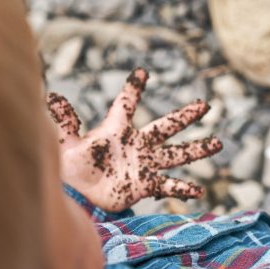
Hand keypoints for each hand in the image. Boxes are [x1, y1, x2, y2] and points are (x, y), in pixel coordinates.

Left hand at [45, 68, 221, 212]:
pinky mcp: (147, 184)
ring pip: (177, 154)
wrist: (79, 196)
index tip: (142, 72)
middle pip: (166, 127)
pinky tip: (199, 191)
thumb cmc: (72, 169)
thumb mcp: (68, 144)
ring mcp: (145, 164)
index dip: (134, 89)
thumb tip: (51, 96)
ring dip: (197, 149)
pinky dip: (183, 188)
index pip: (127, 105)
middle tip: (205, 105)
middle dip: (186, 116)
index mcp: (118, 130)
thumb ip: (65, 122)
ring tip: (218, 143)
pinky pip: (169, 185)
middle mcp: (137, 144)